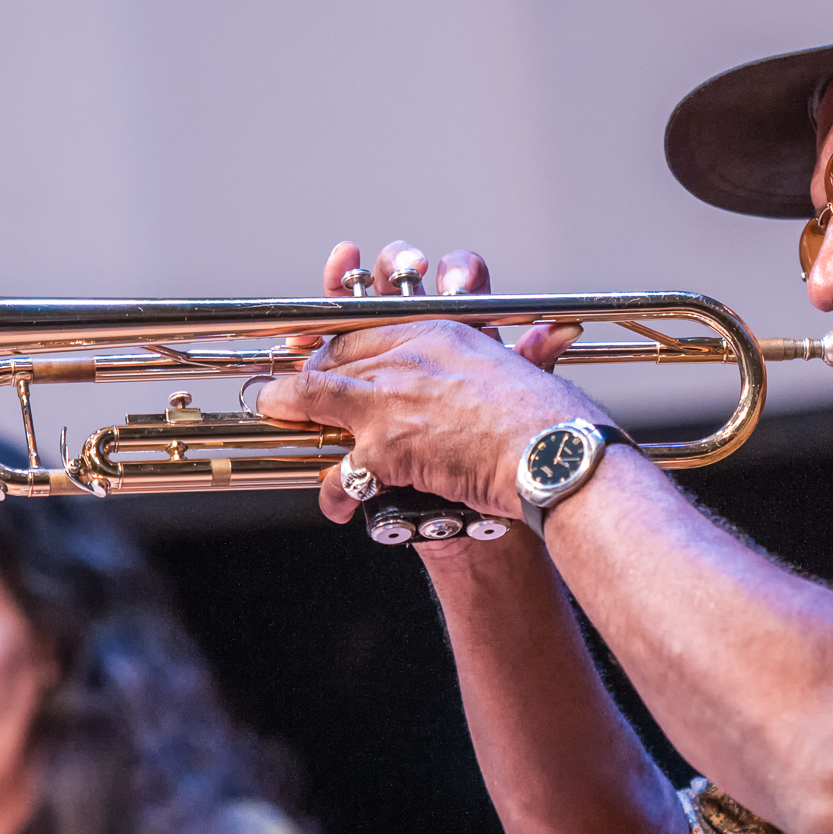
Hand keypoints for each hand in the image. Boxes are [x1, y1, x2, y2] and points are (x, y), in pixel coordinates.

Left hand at [258, 241, 590, 523]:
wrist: (557, 455)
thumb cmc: (553, 421)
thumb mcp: (530, 369)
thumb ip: (525, 352)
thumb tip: (554, 336)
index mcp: (444, 330)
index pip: (371, 326)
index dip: (340, 345)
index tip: (326, 356)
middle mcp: (411, 354)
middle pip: (336, 357)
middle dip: (310, 376)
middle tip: (294, 393)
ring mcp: (393, 397)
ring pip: (314, 396)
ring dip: (288, 409)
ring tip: (276, 417)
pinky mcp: (387, 445)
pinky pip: (341, 471)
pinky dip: (334, 493)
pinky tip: (338, 506)